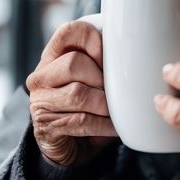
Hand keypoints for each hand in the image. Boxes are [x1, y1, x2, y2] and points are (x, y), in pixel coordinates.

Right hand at [26, 20, 117, 166]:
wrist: (70, 147)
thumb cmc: (89, 107)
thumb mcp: (95, 80)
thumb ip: (106, 64)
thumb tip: (140, 55)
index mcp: (53, 57)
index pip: (67, 32)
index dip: (91, 39)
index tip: (107, 57)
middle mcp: (41, 76)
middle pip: (73, 63)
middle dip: (101, 80)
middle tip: (114, 93)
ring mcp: (40, 101)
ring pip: (78, 94)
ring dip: (105, 105)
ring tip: (116, 111)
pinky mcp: (45, 126)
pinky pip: (82, 121)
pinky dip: (105, 125)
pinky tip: (115, 127)